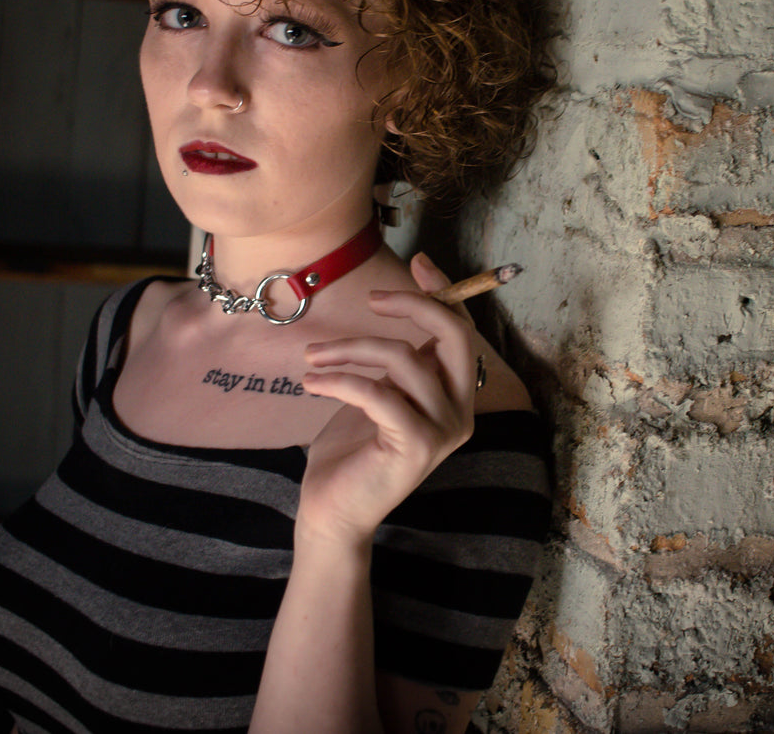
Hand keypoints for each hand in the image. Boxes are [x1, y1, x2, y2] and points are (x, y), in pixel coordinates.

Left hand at [297, 254, 477, 546]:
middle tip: (371, 299)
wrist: (332, 511)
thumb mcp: (378, 393)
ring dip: (350, 349)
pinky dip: (340, 379)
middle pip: (454, 337)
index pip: (462, 333)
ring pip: (404, 359)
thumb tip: (397, 307)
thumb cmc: (351, 451)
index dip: (443, 294)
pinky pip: (378, 392)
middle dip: (414, 306)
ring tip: (313, 357)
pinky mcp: (416, 446)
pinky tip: (311, 381)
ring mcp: (443, 431)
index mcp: (455, 397)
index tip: (419, 262)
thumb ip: (398, 362)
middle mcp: (461, 413)